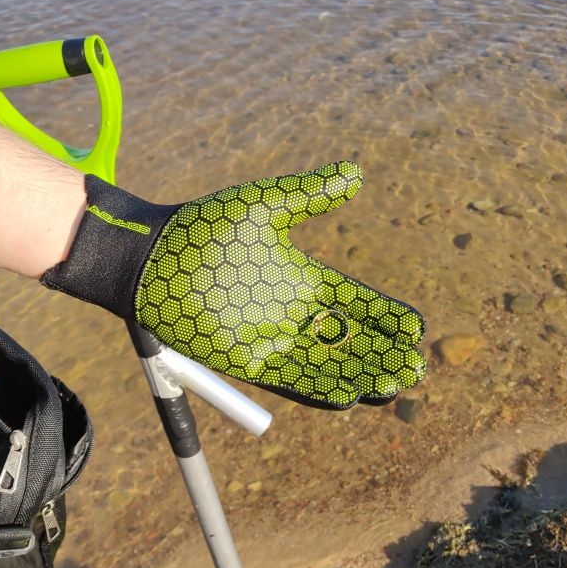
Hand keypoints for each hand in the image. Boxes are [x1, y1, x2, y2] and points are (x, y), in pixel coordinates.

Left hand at [43, 162, 424, 408]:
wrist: (150, 258)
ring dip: (362, 376)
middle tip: (414, 367)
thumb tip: (356, 173)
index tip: (416, 328)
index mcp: (304, 281)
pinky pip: (293, 383)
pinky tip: (350, 394)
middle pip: (351, 343)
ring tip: (393, 383)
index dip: (387, 318)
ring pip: (329, 367)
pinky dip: (322, 390)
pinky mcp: (249, 363)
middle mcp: (294, 315)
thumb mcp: (264, 206)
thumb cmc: (202, 229)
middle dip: (383, 355)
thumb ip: (310, 194)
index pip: (357, 305)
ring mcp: (274, 341)